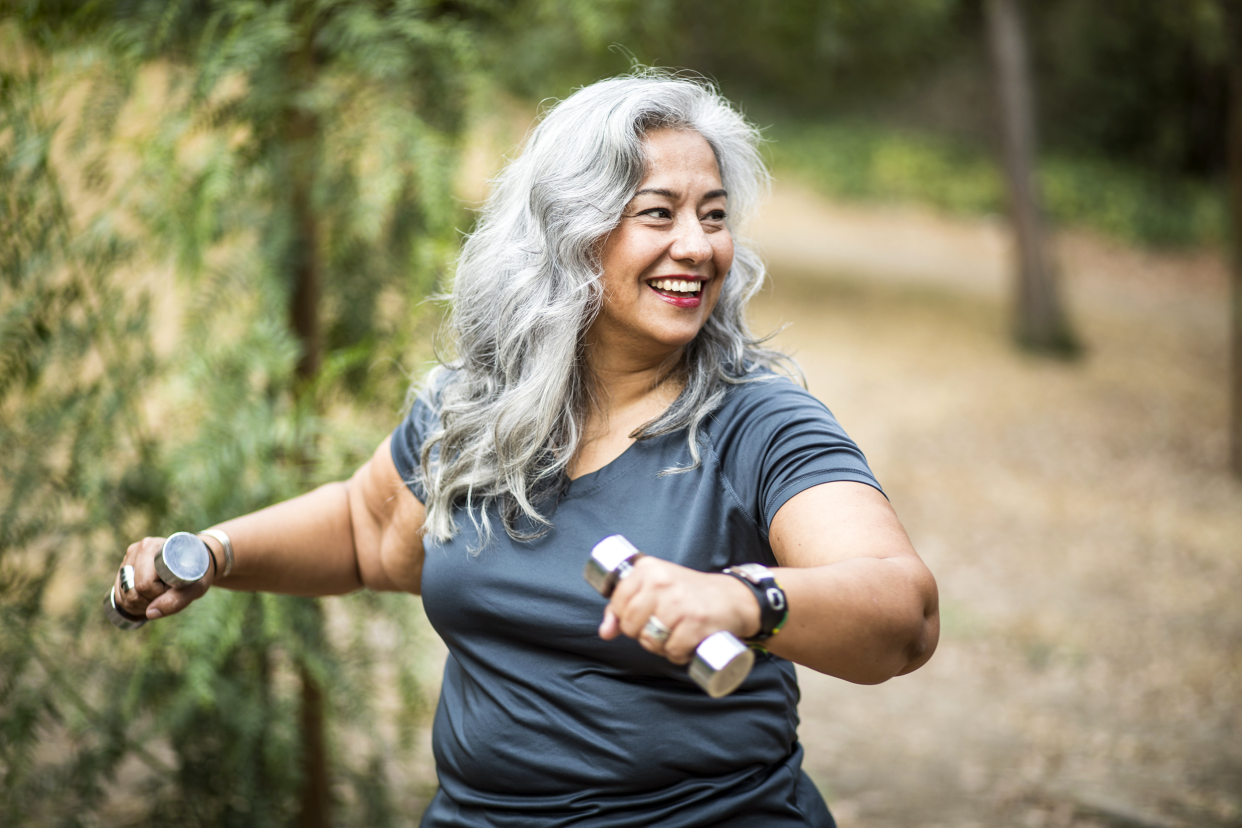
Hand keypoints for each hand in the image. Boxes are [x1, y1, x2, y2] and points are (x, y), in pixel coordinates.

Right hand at [113, 536, 214, 620]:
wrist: (196, 560)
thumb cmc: (197, 572)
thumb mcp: (194, 588)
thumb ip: (176, 601)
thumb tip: (150, 613)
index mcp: (154, 548)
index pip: (144, 584)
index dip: (158, 595)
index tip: (173, 590)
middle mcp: (137, 550)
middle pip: (132, 590)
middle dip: (149, 601)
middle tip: (167, 595)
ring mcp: (128, 559)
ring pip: (123, 595)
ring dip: (140, 605)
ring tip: (160, 596)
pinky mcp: (124, 569)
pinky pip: (119, 595)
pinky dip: (131, 604)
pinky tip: (147, 600)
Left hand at [598, 556, 759, 664]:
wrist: (733, 597)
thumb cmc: (690, 593)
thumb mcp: (656, 588)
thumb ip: (625, 605)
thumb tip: (605, 632)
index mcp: (648, 569)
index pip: (617, 603)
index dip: (625, 617)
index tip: (643, 616)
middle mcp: (661, 582)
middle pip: (630, 625)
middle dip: (642, 635)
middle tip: (662, 628)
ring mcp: (678, 602)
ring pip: (650, 641)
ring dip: (661, 647)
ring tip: (675, 636)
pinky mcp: (695, 622)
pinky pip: (672, 651)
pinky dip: (679, 655)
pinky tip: (687, 644)